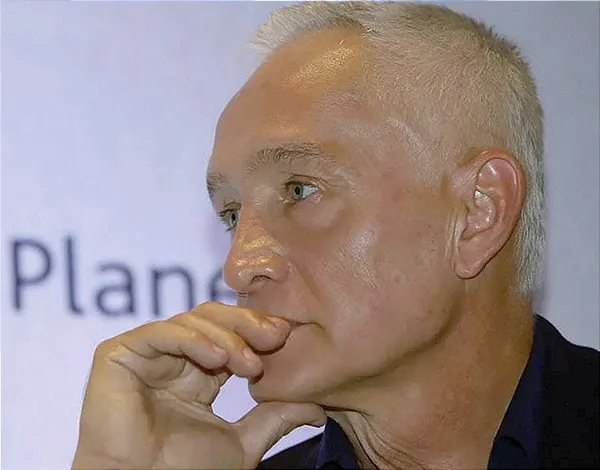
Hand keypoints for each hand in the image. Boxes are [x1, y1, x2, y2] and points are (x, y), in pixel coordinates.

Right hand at [71, 302, 325, 468]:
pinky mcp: (118, 354)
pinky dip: (190, 338)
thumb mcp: (242, 443)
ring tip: (247, 363)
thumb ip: (275, 420)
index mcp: (198, 373)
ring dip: (225, 335)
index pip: (231, 336)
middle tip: (274, 337)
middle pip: (212, 319)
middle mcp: (173, 358)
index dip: (256, 331)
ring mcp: (146, 354)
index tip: (285, 336)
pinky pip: (159, 332)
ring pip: (190, 320)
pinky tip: (216, 357)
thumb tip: (318, 410)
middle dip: (246, 323)